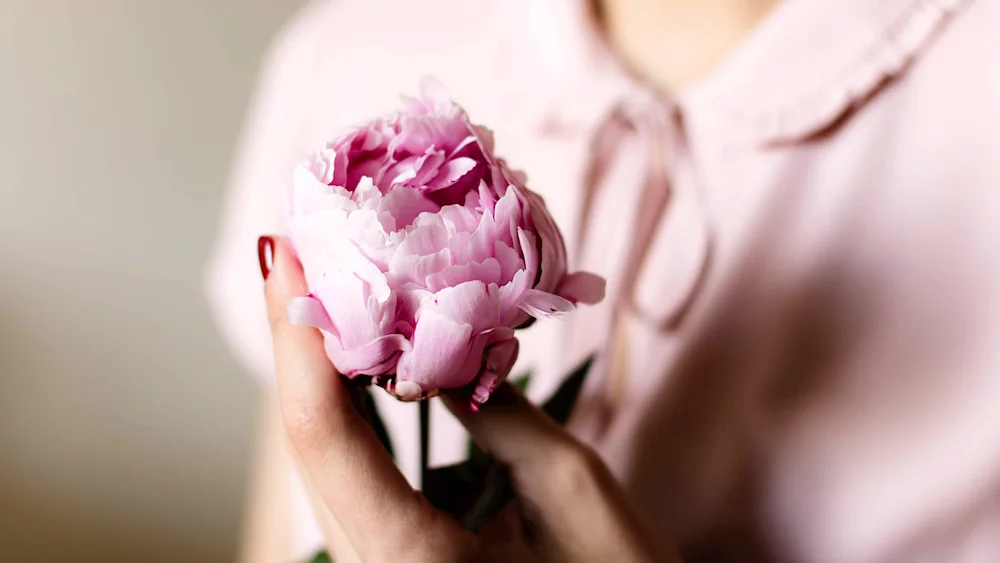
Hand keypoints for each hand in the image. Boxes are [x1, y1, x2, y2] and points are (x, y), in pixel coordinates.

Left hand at [261, 237, 673, 561]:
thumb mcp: (569, 486)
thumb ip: (497, 408)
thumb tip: (444, 335)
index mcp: (410, 561)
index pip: (327, 436)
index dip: (302, 339)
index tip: (291, 256)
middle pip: (313, 443)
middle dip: (301, 340)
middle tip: (300, 251)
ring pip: (325, 460)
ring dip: (318, 369)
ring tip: (321, 287)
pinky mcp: (391, 559)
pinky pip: (354, 477)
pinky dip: (348, 410)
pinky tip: (356, 356)